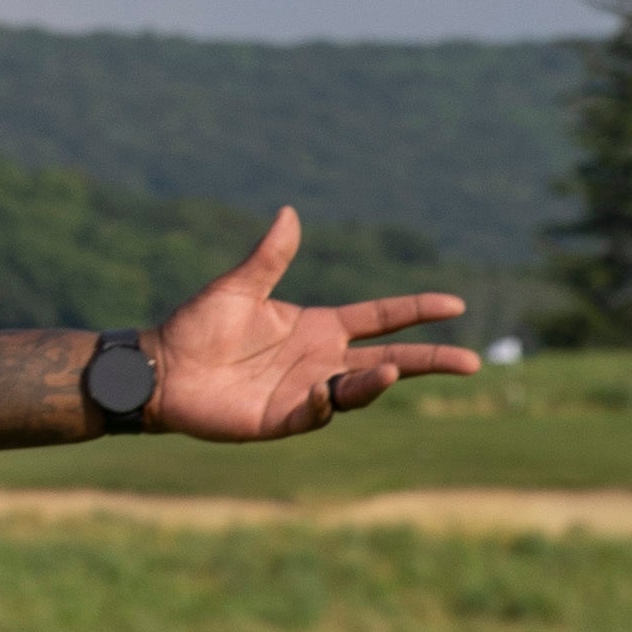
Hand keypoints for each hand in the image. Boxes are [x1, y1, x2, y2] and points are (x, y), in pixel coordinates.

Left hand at [143, 209, 483, 441]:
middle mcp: (321, 361)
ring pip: (356, 390)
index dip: (417, 311)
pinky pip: (312, 414)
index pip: (381, 318)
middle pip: (389, 361)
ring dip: (376, 382)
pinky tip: (326, 390)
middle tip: (470, 363)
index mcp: (319, 327)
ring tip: (390, 370)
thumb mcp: (239, 286)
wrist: (160, 369)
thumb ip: (269, 256)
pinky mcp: (280, 419)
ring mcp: (304, 392)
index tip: (455, 305)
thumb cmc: (197, 326)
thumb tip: (288, 212)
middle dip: (428, 361)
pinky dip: (324, 404)